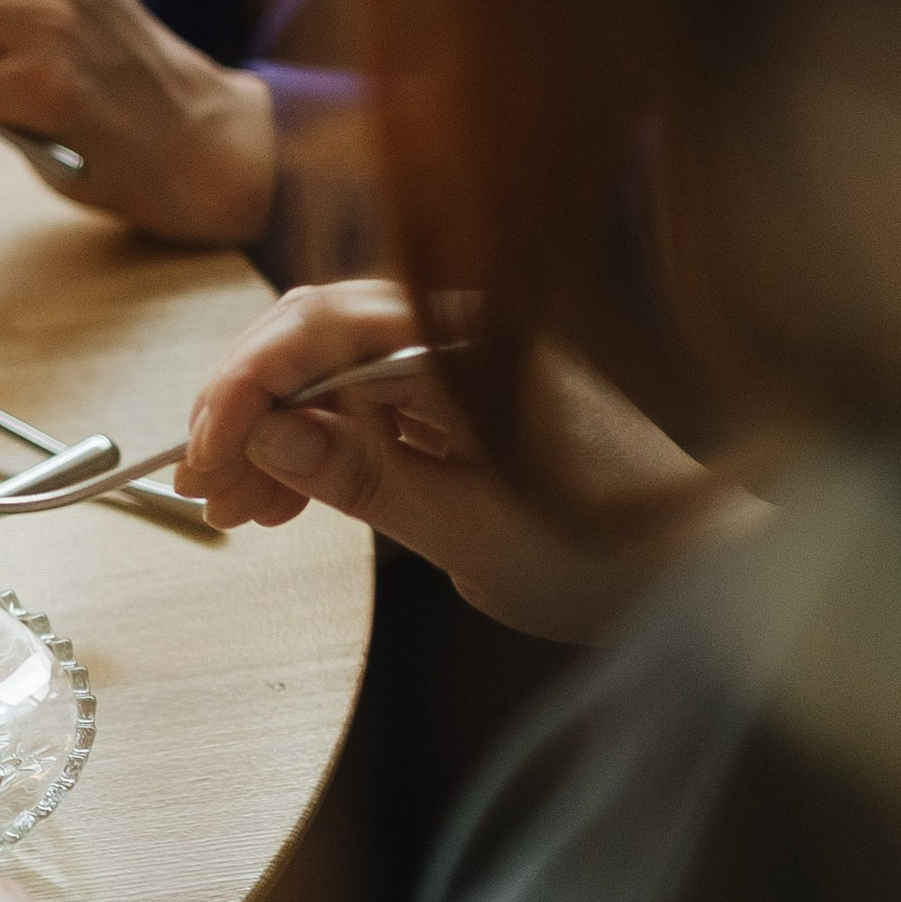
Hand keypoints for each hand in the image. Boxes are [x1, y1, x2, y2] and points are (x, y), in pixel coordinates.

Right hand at [174, 278, 755, 639]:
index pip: (324, 330)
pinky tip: (284, 499)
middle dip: (245, 406)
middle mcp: (466, 328)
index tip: (201, 453)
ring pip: (332, 367)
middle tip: (201, 484)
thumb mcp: (471, 532)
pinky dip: (317, 443)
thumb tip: (268, 439)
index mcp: (473, 344)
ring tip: (233, 509)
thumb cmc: (608, 554)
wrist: (698, 573)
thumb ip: (365, 479)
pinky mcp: (464, 393)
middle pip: (316, 332)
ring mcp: (464, 357)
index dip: (244, 387)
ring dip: (272, 431)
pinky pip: (367, 398)